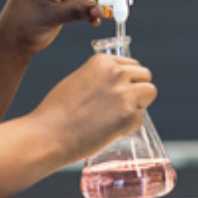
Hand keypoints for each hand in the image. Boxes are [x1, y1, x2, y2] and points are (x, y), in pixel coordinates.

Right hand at [29, 54, 156, 163]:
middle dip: (137, 90)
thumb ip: (99, 78)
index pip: (131, 64)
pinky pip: (140, 119)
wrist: (48, 135)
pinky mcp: (129, 116)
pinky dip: (128, 127)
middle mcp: (116, 73)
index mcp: (102, 61)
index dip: (126, 80)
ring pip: (150, 92)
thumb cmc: (56, 113)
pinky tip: (109, 131)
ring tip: (117, 117)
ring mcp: (124, 94)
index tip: (115, 93)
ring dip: (139, 105)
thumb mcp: (77, 81)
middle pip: (145, 76)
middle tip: (119, 107)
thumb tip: (115, 85)